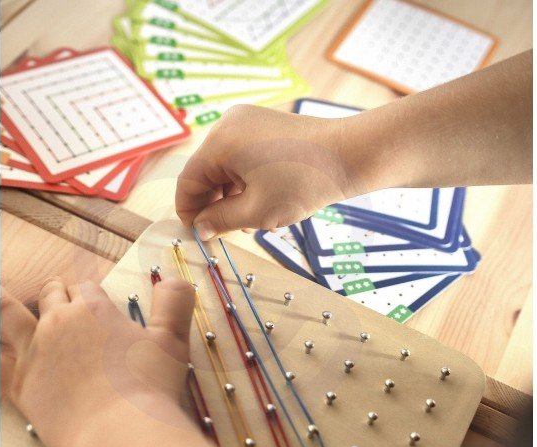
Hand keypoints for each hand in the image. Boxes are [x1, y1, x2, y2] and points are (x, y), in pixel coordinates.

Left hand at [0, 277, 195, 446]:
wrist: (120, 434)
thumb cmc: (149, 389)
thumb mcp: (173, 341)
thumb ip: (175, 303)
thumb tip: (175, 277)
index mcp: (93, 310)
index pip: (87, 289)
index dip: (92, 295)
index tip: (97, 304)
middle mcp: (58, 323)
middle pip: (51, 296)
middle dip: (56, 292)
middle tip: (57, 292)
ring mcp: (33, 353)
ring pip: (8, 315)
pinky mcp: (19, 385)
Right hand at [175, 104, 352, 239]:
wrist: (348, 155)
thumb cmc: (304, 181)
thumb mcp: (256, 211)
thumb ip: (221, 221)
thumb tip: (200, 229)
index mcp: (220, 142)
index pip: (188, 181)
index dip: (189, 212)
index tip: (198, 234)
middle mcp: (229, 125)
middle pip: (206, 172)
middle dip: (213, 204)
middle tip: (224, 233)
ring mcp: (248, 122)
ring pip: (225, 167)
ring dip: (230, 196)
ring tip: (247, 222)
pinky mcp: (265, 125)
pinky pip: (243, 157)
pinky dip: (245, 181)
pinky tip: (259, 203)